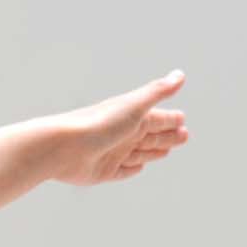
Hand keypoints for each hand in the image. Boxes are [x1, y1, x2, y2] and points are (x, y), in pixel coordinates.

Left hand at [48, 71, 190, 185]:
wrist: (62, 147)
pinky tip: (138, 167)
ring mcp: (113, 153)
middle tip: (184, 136)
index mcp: (132, 117)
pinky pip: (122, 171)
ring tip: (167, 150)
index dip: (171, 120)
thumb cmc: (99, 123)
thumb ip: (157, 91)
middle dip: (168, 136)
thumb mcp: (134, 106)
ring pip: (140, 153)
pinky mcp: (103, 171)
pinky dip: (131, 169)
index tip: (182, 120)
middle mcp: (123, 134)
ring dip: (154, 152)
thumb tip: (181, 75)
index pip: (159, 118)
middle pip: (152, 136)